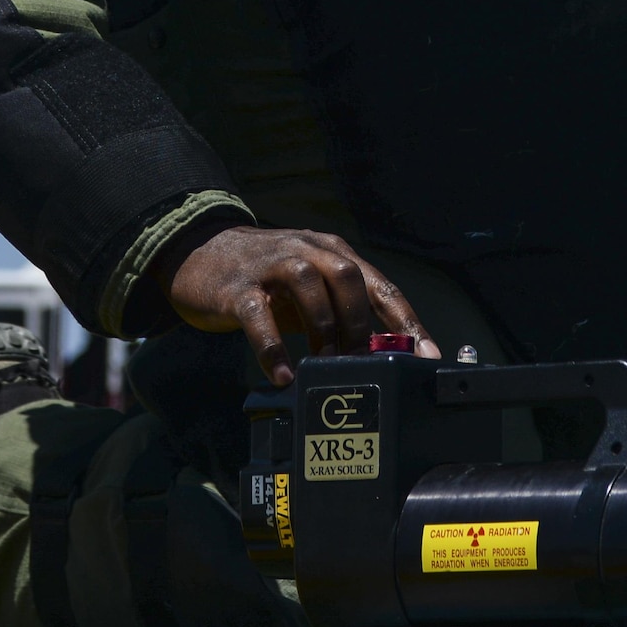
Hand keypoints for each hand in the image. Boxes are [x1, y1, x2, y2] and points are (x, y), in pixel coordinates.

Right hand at [155, 225, 439, 385]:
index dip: (407, 321)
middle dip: (360, 324)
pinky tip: (283, 375)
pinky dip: (273, 347)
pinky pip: (259, 315)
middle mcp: (305, 250)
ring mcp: (270, 265)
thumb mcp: (307, 289)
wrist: (198, 251)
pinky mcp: (238, 287)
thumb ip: (338, 313)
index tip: (428, 355)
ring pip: (309, 286)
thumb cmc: (264, 278)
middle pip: (347, 277)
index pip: (379, 284)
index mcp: (331, 252)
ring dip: (323, 330)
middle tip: (359, 363)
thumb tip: (377, 358)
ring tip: (324, 366)